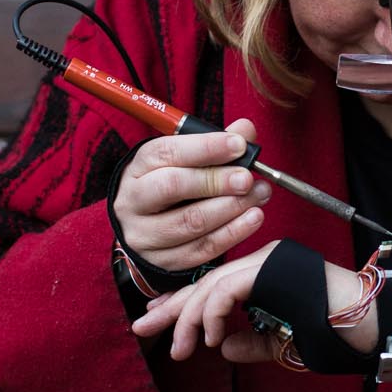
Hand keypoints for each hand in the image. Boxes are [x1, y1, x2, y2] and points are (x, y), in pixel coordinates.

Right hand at [111, 117, 269, 273]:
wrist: (146, 228)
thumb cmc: (171, 185)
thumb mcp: (184, 160)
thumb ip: (215, 143)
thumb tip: (245, 130)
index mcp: (138, 168)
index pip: (167, 152)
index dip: (205, 147)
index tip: (238, 145)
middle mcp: (133, 201)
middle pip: (173, 186)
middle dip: (216, 180)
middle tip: (248, 178)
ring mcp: (144, 235)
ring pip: (190, 222)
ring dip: (231, 208)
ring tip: (258, 195)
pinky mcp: (162, 261)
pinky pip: (201, 250)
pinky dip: (232, 233)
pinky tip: (252, 219)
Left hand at [131, 241, 378, 364]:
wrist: (372, 324)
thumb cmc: (337, 336)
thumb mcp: (285, 344)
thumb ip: (252, 343)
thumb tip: (221, 348)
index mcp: (265, 276)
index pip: (214, 287)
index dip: (183, 306)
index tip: (158, 322)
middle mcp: (262, 261)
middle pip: (204, 282)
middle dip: (171, 308)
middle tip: (142, 328)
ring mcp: (266, 261)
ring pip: (210, 286)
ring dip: (188, 319)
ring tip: (180, 350)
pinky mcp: (269, 268)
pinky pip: (226, 290)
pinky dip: (211, 314)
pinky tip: (208, 338)